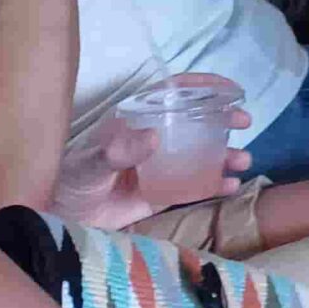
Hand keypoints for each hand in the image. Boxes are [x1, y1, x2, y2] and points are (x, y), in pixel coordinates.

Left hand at [51, 73, 250, 226]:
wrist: (64, 220)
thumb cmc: (72, 181)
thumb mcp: (91, 164)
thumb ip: (119, 151)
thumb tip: (155, 137)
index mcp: (138, 119)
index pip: (175, 93)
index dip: (205, 87)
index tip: (231, 89)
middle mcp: (156, 137)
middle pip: (197, 120)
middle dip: (225, 118)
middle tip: (245, 122)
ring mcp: (163, 165)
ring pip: (202, 154)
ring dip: (226, 154)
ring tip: (242, 160)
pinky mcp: (165, 193)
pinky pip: (196, 185)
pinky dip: (216, 184)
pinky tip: (230, 185)